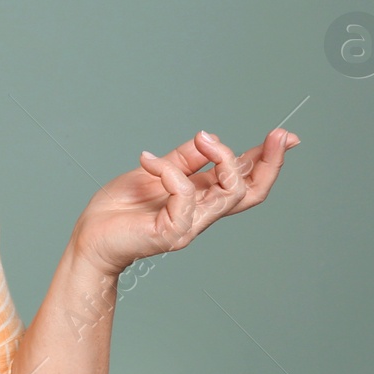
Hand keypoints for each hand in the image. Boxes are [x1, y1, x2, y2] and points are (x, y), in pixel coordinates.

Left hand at [70, 127, 301, 275]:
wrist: (89, 237)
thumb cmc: (118, 209)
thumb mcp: (154, 172)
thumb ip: (182, 158)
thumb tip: (208, 138)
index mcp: (200, 199)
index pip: (244, 181)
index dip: (266, 160)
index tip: (284, 136)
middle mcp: (202, 214)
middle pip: (250, 193)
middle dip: (268, 163)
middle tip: (276, 136)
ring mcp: (189, 226)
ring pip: (229, 192)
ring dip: (222, 158)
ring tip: (202, 139)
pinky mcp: (171, 232)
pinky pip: (185, 195)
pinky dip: (171, 172)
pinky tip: (148, 161)